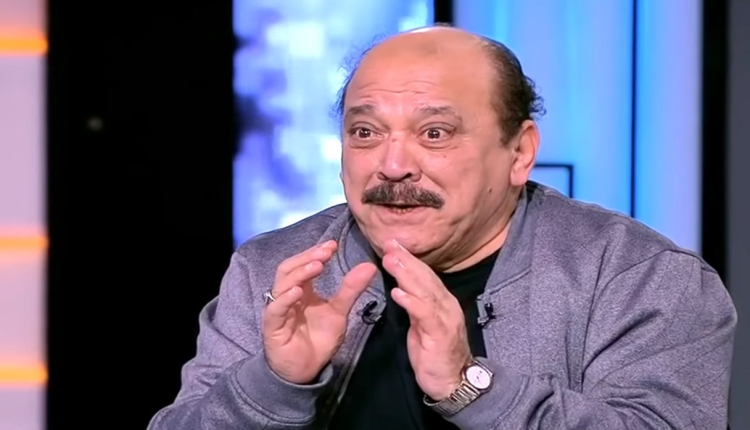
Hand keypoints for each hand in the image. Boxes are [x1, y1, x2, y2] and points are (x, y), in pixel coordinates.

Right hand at [263, 240, 377, 383]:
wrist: (306, 370)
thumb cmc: (318, 339)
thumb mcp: (339, 311)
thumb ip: (351, 289)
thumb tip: (370, 266)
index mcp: (301, 289)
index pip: (304, 264)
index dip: (316, 252)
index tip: (333, 245)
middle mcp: (287, 295)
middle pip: (290, 268)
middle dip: (307, 257)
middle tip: (326, 251)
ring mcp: (279, 309)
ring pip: (281, 284)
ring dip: (299, 273)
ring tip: (317, 265)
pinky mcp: (273, 326)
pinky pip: (275, 309)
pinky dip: (285, 298)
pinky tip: (298, 291)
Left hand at [381, 239, 471, 400]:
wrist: (452, 382)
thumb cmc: (435, 354)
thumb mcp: (422, 326)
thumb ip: (415, 306)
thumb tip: (402, 287)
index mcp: (442, 302)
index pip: (425, 275)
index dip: (409, 259)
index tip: (393, 244)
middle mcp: (446, 305)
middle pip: (425, 277)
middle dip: (407, 260)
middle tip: (390, 244)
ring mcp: (445, 319)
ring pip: (425, 291)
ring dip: (406, 275)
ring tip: (391, 261)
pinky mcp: (440, 334)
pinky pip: (424, 314)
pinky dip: (411, 301)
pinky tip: (397, 292)